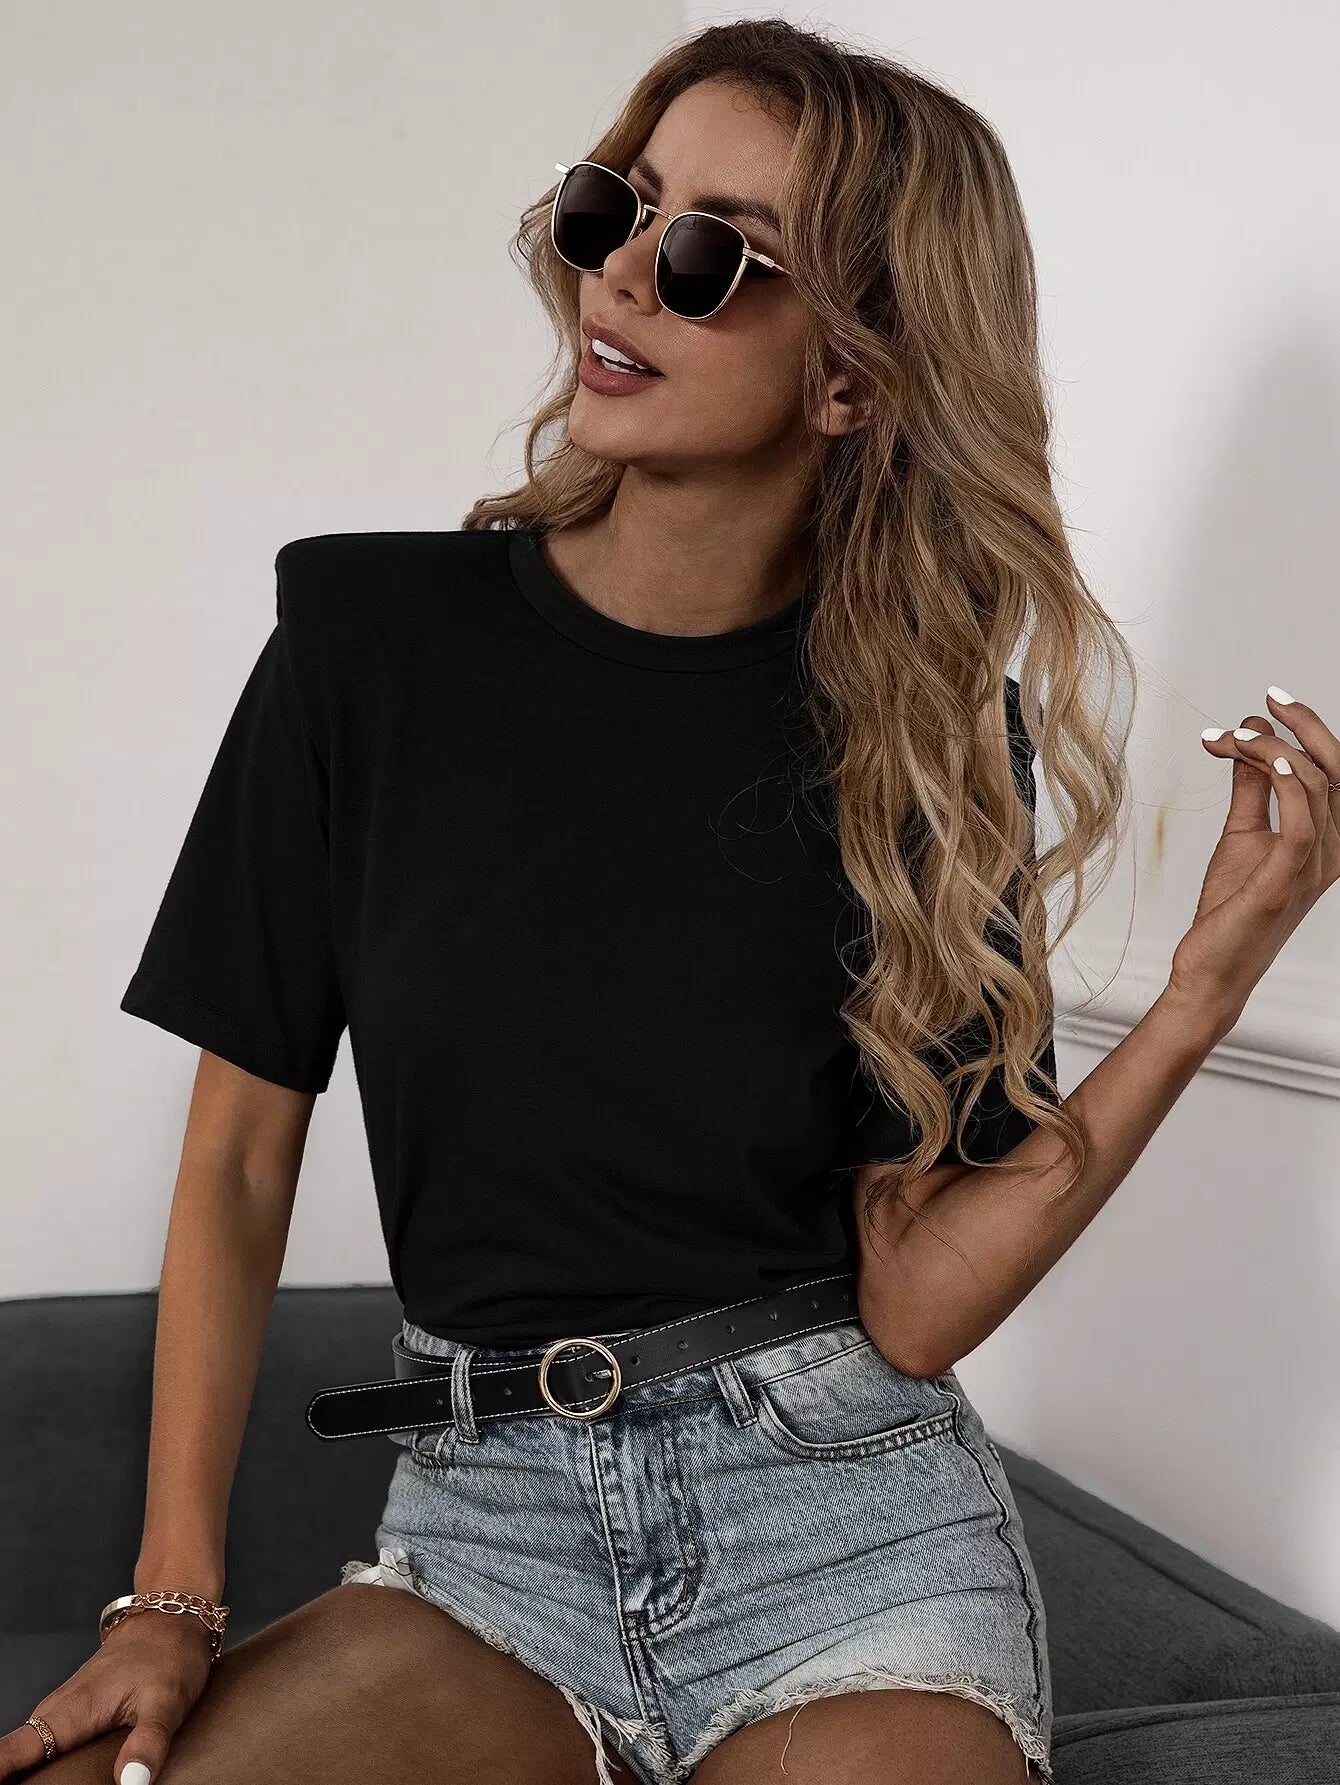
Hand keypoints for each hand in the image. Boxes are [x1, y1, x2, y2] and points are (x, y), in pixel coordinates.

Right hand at [0, 1609, 214, 1782]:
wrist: (173, 1617)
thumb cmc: (169, 1653)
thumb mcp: (168, 1701)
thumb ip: (148, 1743)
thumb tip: (130, 1782)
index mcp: (74, 1710)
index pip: (18, 1748)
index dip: (1, 1768)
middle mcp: (62, 1707)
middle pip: (18, 1751)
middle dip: (9, 1774)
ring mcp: (68, 1704)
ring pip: (31, 1744)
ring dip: (22, 1767)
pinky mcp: (79, 1706)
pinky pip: (47, 1736)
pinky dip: (39, 1756)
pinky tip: (45, 1772)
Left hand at [1169, 687, 1339, 1035]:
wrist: (1212, 967)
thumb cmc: (1233, 909)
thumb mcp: (1242, 835)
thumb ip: (1251, 790)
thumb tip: (1248, 741)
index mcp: (1329, 838)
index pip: (1335, 771)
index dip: (1310, 730)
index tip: (1267, 703)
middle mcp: (1332, 850)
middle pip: (1338, 771)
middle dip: (1306, 726)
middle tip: (1268, 700)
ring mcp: (1314, 867)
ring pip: (1315, 786)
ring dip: (1272, 751)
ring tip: (1232, 737)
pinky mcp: (1287, 879)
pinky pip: (1303, 821)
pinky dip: (1287, 784)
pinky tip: (1263, 761)